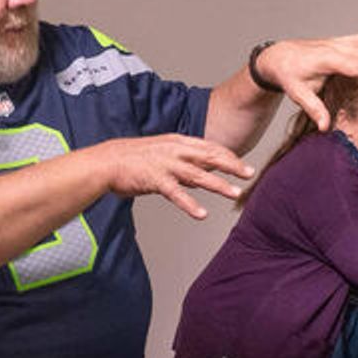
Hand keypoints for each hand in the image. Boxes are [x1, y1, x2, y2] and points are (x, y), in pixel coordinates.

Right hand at [103, 134, 254, 218]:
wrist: (106, 162)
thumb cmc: (134, 159)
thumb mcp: (163, 154)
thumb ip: (184, 163)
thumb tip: (203, 176)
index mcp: (178, 142)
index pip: (211, 147)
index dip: (230, 156)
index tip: (245, 165)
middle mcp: (175, 151)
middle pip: (210, 157)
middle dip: (232, 166)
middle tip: (251, 174)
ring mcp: (165, 165)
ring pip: (198, 175)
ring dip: (218, 185)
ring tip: (235, 194)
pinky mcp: (154, 179)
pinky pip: (176, 194)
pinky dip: (190, 204)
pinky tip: (202, 214)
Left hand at [256, 29, 357, 130]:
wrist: (275, 56)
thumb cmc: (287, 75)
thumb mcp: (298, 94)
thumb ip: (313, 109)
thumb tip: (323, 127)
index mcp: (326, 60)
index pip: (354, 67)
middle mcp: (333, 48)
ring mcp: (334, 44)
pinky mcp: (334, 43)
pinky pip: (355, 38)